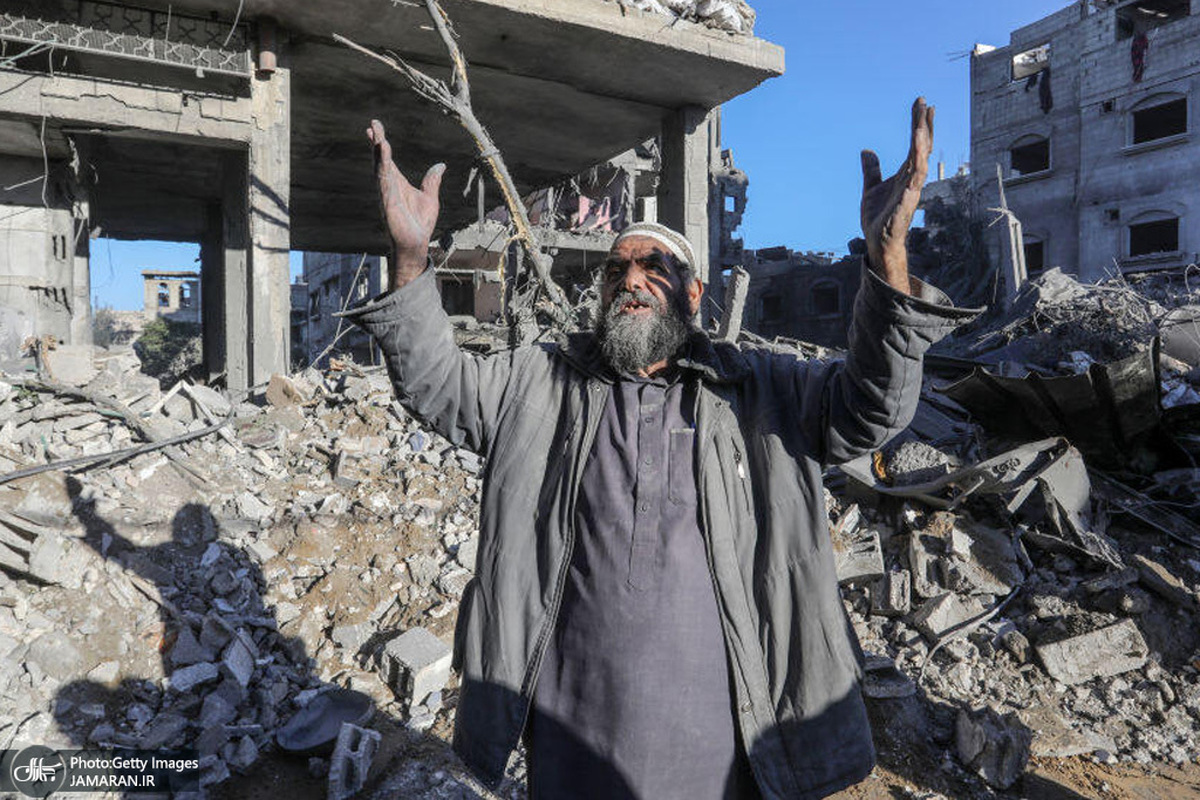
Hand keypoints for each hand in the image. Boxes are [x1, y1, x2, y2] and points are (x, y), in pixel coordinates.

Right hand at [367, 119, 444, 288]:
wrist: (416, 245)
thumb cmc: (419, 225)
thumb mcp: (430, 198)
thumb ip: (432, 181)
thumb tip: (440, 166)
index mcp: (397, 184)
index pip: (387, 160)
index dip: (381, 145)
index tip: (374, 128)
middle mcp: (389, 187)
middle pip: (380, 160)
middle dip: (376, 143)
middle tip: (372, 125)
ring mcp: (387, 194)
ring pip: (380, 169)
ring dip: (378, 152)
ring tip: (377, 135)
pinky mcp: (388, 202)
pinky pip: (384, 181)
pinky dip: (383, 166)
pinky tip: (383, 153)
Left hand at [860, 97, 934, 293]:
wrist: (876, 242)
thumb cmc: (878, 218)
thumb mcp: (870, 188)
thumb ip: (871, 170)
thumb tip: (866, 151)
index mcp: (905, 174)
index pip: (916, 145)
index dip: (919, 125)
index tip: (922, 104)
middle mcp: (911, 180)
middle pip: (921, 148)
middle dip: (924, 127)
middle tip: (924, 104)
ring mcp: (910, 191)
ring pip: (920, 163)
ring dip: (921, 144)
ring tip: (921, 125)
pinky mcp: (905, 204)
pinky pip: (913, 184)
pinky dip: (915, 170)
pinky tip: (916, 156)